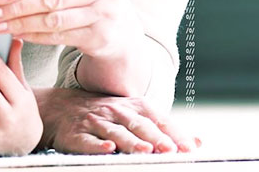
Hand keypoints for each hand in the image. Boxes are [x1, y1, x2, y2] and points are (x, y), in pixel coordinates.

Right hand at [35, 87, 201, 153]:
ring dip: (131, 142)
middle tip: (170, 150)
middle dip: (156, 138)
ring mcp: (94, 122)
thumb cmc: (104, 115)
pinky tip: (108, 149)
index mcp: (132, 107)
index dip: (173, 132)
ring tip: (145, 151)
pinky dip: (98, 145)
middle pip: (138, 125)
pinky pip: (88, 141)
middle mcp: (114, 112)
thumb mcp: (133, 115)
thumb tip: (199, 143)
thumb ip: (164, 129)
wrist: (59, 108)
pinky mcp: (76, 134)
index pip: (156, 119)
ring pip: (115, 133)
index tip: (189, 148)